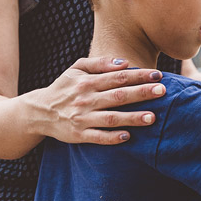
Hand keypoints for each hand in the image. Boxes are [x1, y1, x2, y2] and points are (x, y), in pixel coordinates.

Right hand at [32, 57, 165, 144]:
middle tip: (162, 91)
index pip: (118, 77)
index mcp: (87, 82)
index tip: (158, 75)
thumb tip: (125, 63)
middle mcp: (85, 100)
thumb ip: (99, 63)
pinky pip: (97, 137)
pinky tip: (128, 137)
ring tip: (152, 117)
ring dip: (132, 118)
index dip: (139, 76)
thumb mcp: (76, 69)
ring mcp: (82, 119)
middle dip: (141, 93)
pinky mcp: (78, 135)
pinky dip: (112, 138)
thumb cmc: (64, 88)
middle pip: (118, 96)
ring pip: (111, 118)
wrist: (38, 112)